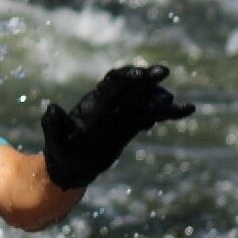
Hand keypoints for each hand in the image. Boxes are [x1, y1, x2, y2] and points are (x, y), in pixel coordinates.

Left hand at [41, 64, 194, 188]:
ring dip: (160, 98)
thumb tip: (50, 107)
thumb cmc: (61, 152)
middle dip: (147, 78)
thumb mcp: (54, 142)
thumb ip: (53, 125)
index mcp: (94, 104)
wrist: (72, 165)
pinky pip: (155, 115)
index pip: (111, 84)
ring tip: (170, 103)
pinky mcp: (134, 124)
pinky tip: (188, 109)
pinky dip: (171, 112)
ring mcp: (124, 113)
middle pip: (132, 86)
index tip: (139, 74)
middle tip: (163, 71)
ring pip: (146, 100)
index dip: (125, 77)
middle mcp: (112, 104)